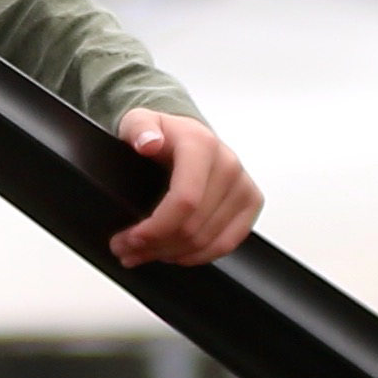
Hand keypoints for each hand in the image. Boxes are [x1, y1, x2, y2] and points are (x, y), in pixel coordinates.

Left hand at [109, 112, 260, 268]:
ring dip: (170, 254)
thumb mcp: (138, 121)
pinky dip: (198, 256)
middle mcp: (228, 164)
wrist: (187, 135)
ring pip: (207, 240)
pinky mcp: (251, 202)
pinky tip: (174, 254)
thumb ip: (139, 128)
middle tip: (126, 249)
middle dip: (155, 245)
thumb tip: (148, 142)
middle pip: (193, 225)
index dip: (157, 227)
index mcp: (201, 145)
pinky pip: (227, 243)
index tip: (131, 238)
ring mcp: (242, 185)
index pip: (185, 200)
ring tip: (143, 253)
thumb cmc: (163, 133)